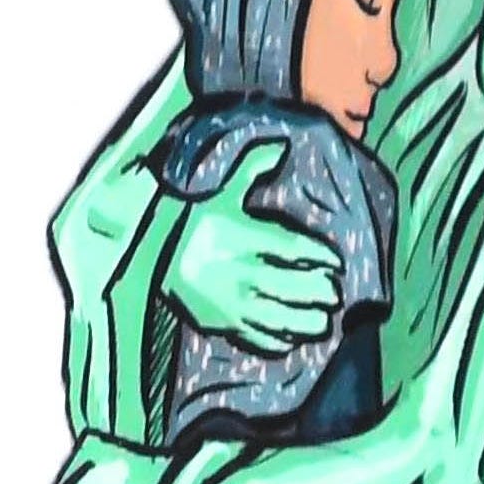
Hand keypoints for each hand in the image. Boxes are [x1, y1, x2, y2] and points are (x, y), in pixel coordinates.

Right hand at [161, 146, 342, 352]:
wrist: (148, 257)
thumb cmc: (190, 222)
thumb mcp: (220, 193)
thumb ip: (251, 167)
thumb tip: (279, 144)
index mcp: (245, 238)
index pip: (296, 249)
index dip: (321, 257)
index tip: (335, 262)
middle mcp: (243, 272)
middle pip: (296, 287)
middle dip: (321, 291)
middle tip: (333, 292)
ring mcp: (234, 302)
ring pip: (283, 318)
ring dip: (309, 321)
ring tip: (324, 320)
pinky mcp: (223, 323)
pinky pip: (260, 337)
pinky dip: (281, 340)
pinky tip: (293, 336)